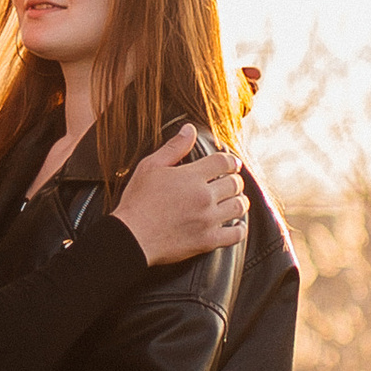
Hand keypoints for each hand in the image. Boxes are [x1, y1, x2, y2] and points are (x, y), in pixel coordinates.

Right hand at [113, 126, 248, 266]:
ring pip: (239, 206)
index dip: (231, 161)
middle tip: (231, 182)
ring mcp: (208, 220)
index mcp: (191, 176)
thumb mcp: (150, 167)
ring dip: (239, 201)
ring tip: (234, 201)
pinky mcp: (208, 241)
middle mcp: (204, 197)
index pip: (224, 162)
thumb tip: (189, 129)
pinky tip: (235, 224)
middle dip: (235, 180)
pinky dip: (239, 228)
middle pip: (235, 183)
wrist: (130, 238)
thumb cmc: (137, 202)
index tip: (232, 164)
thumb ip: (174, 147)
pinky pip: (236, 234)